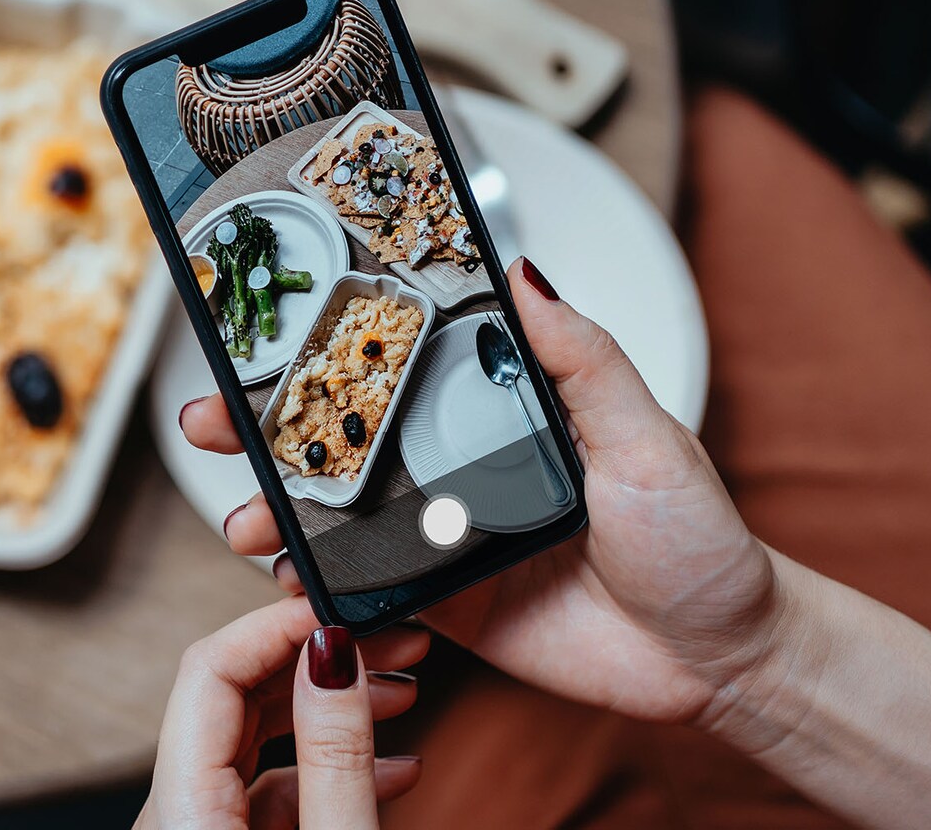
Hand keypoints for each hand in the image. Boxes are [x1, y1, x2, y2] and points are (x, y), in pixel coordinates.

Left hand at [137, 596, 432, 829]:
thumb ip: (334, 758)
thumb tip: (335, 657)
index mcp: (183, 812)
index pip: (209, 670)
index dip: (277, 625)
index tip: (338, 608)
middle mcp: (177, 815)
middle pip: (233, 695)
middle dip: (315, 658)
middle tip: (386, 640)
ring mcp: (201, 828)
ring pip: (255, 736)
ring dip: (327, 706)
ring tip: (397, 689)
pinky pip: (268, 783)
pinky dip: (325, 763)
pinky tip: (390, 763)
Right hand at [183, 258, 781, 727]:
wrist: (720, 658)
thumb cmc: (698, 540)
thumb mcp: (646, 435)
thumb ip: (581, 358)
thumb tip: (526, 271)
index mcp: (499, 411)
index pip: (399, 366)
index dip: (327, 349)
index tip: (262, 331)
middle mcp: (459, 467)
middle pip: (344, 436)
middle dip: (263, 427)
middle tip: (210, 419)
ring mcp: (444, 537)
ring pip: (338, 514)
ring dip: (277, 508)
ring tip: (244, 513)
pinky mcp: (443, 605)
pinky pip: (364, 590)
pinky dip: (316, 583)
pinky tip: (287, 575)